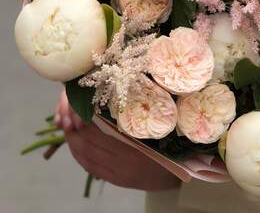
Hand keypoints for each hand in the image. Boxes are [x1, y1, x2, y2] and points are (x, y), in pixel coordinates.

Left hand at [55, 89, 179, 190]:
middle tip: (67, 112)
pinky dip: (79, 154)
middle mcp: (122, 161)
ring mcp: (117, 172)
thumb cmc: (169, 146)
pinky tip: (74, 145)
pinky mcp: (115, 179)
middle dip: (74, 126)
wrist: (176, 175)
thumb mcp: (155, 129)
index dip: (85, 117)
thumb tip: (115, 98)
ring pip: (86, 155)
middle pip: (89, 143)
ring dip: (72, 140)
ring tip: (66, 125)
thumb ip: (136, 117)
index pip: (100, 130)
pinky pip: (90, 166)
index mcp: (133, 146)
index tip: (78, 104)